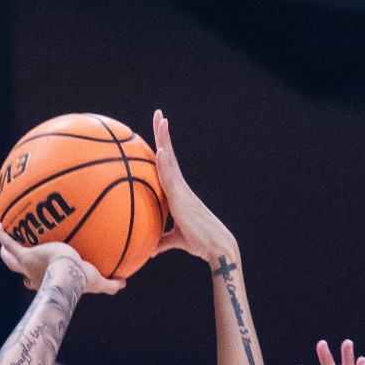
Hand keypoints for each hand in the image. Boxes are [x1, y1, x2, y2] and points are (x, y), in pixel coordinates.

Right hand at [0, 225, 123, 294]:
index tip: (31, 275)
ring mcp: (26, 264)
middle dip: (14, 264)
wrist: (68, 273)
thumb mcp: (98, 282)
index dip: (32, 280)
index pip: (35, 282)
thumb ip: (110, 284)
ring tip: (2, 235)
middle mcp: (32, 275)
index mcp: (46, 281)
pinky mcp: (24, 253)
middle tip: (12, 257)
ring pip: (9, 257)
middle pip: (18, 270)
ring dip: (4, 249)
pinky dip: (1, 234)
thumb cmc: (81, 280)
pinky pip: (7, 241)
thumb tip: (124, 283)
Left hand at [151, 109, 234, 260]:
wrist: (215, 247)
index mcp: (177, 192)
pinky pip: (170, 177)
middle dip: (163, 134)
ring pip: (170, 160)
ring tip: (161, 120)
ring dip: (164, 140)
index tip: (159, 129)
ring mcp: (181, 190)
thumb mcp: (175, 240)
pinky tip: (160, 150)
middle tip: (159, 114)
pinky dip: (165, 163)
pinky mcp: (181, 198)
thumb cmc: (199, 243)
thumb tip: (149, 250)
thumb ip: (161, 241)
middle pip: (168, 155)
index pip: (167, 164)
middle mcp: (180, 186)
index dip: (162, 146)